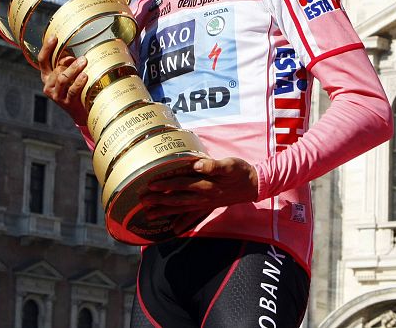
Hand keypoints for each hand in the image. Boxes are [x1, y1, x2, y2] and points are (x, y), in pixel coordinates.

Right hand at [38, 35, 88, 124]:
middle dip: (69, 62)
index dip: (47, 48)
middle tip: (83, 57)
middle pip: (56, 69)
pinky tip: (85, 76)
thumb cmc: (76, 88)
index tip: (54, 37)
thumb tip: (71, 54)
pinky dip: (78, 82)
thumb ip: (67, 64)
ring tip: (84, 62)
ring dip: (74, 70)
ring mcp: (56, 94)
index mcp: (47, 75)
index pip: (43, 60)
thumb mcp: (69, 75)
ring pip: (63, 79)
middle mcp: (48, 84)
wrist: (81, 111)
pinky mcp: (65, 102)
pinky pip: (71, 90)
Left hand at [140, 157, 258, 220]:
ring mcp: (206, 204)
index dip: (165, 184)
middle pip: (177, 199)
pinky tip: (174, 230)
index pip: (181, 184)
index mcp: (206, 185)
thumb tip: (196, 165)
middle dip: (158, 200)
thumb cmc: (240, 172)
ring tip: (149, 215)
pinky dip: (183, 223)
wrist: (254, 185)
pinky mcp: (209, 207)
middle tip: (142, 201)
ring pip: (182, 209)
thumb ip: (213, 165)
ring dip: (165, 212)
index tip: (150, 185)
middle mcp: (203, 197)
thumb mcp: (229, 164)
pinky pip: (193, 217)